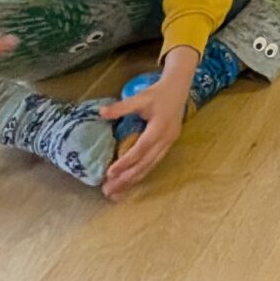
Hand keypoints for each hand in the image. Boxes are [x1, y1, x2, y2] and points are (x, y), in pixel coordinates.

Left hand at [96, 70, 189, 197]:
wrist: (178, 88)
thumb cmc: (157, 93)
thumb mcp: (139, 97)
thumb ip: (121, 107)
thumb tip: (101, 113)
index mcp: (160, 127)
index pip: (141, 149)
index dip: (125, 162)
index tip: (110, 173)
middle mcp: (166, 139)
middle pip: (146, 163)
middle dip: (127, 178)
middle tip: (109, 190)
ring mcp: (169, 143)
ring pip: (151, 166)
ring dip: (134, 179)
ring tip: (117, 191)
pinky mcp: (169, 145)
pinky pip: (154, 163)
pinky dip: (142, 173)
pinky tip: (131, 181)